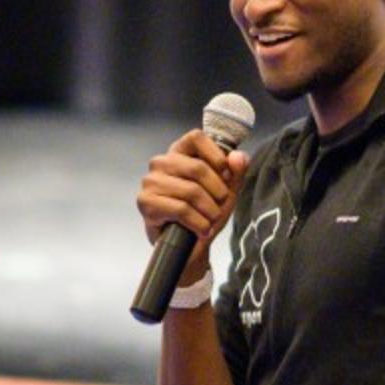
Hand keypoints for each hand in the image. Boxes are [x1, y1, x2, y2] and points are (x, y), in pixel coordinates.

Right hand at [136, 132, 251, 275]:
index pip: (196, 137)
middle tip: (220, 205)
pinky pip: (180, 209)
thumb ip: (235, 172)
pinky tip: (202, 229)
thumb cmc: (205, 213)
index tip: (225, 175)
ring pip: (191, 191)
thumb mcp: (226, 191)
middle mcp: (161, 163)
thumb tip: (238, 157)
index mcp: (179, 152)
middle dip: (217, 191)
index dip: (216, 155)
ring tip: (211, 220)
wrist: (190, 247)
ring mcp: (150, 182)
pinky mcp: (146, 203)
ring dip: (209, 211)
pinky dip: (198, 223)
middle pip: (197, 168)